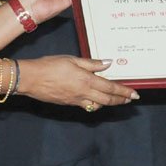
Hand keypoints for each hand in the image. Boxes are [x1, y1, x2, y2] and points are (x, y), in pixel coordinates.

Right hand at [19, 56, 138, 110]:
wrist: (31, 79)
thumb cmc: (50, 65)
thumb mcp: (72, 59)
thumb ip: (91, 63)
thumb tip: (108, 63)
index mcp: (86, 80)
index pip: (110, 88)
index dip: (124, 92)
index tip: (134, 94)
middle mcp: (83, 93)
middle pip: (107, 100)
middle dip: (121, 100)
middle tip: (130, 99)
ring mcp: (76, 100)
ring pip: (97, 105)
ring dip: (109, 103)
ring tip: (115, 100)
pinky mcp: (68, 103)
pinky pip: (86, 106)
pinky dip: (95, 104)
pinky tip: (96, 100)